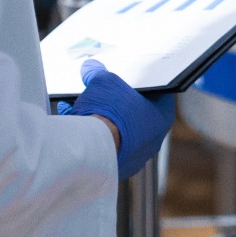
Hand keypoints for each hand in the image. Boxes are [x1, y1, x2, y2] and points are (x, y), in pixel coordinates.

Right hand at [56, 60, 174, 180]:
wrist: (92, 147)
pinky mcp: (114, 168)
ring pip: (118, 131)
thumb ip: (98, 73)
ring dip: (102, 119)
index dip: (143, 83)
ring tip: (82, 105)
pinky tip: (74, 123)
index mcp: (161, 117)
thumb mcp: (103, 82)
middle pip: (135, 114)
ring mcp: (134, 156)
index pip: (159, 94)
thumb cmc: (109, 111)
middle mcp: (152, 140)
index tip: (131, 76)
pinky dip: (90, 135)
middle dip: (118, 101)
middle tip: (103, 90)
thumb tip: (90, 68)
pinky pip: (103, 146)